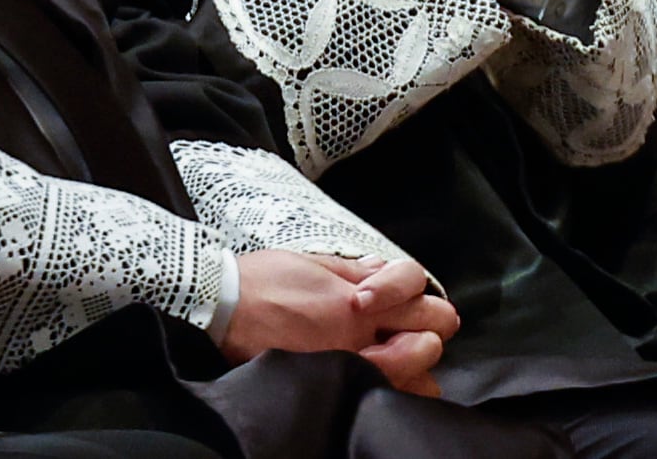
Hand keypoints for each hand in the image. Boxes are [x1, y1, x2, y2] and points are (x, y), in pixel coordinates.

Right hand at [221, 252, 456, 396]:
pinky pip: (385, 394)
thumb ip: (354, 270)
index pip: (421, 295)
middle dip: (429, 323)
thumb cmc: (259, 281)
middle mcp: (360, 336)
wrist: (222, 308)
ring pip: (422, 379)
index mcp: (357, 299)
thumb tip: (383, 270)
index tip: (395, 293)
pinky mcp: (332, 381)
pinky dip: (394, 386)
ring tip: (398, 351)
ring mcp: (350, 364)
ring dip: (418, 363)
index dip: (415, 291)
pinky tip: (380, 372)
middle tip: (409, 321)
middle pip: (434, 333)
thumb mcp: (312, 261)